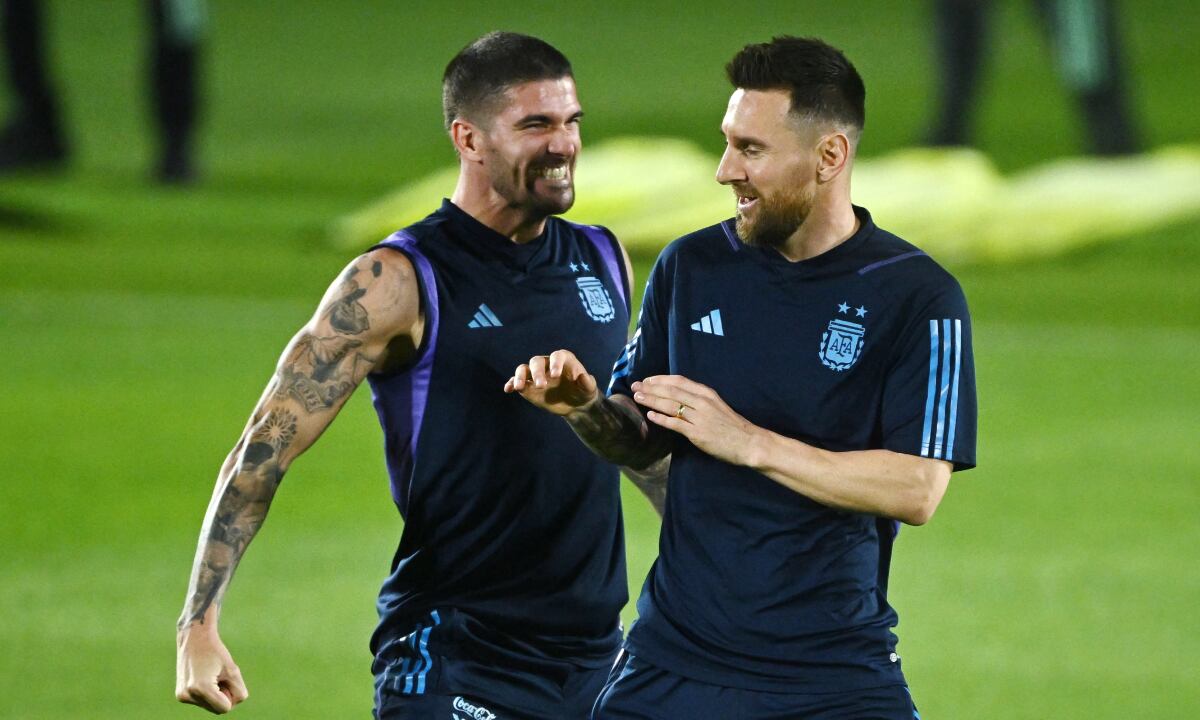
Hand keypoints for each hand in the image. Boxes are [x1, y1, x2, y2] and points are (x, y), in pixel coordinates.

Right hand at [176, 626, 248, 713]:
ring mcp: (182, 696)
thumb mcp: (233, 670)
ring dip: (215, 694)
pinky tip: (203, 677)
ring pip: (209, 706)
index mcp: (201, 688)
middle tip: (219, 675)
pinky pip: (201, 702)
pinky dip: (207, 693)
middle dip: (224, 696)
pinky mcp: (180, 695)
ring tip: (210, 675)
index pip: (225, 708)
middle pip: (217, 709)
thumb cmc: (216, 652)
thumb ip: (238, 691)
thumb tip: (230, 706)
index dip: (232, 694)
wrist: (194, 638)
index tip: (227, 678)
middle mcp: (188, 694)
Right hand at [504, 349, 598, 415]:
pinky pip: (517, 381)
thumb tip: (583, 377)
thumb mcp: (589, 389)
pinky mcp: (528, 386)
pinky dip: (511, 383)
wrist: (576, 404)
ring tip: (519, 387)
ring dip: (520, 376)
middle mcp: (547, 364)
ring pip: (523, 369)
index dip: (555, 363)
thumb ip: (587, 382)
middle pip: (537, 362)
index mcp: (563, 360)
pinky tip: (508, 389)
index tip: (555, 375)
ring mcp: (536, 374)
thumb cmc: (584, 392)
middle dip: (537, 372)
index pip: (556, 356)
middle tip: (541, 386)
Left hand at [632, 375, 760, 466]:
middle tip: (635, 386)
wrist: (749, 442)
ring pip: (671, 405)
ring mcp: (699, 418)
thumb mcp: (716, 405)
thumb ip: (698, 400)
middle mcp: (702, 402)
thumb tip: (678, 397)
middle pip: (671, 391)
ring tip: (637, 397)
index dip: (660, 379)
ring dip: (652, 400)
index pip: (679, 381)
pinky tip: (650, 416)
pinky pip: (676, 424)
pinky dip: (662, 419)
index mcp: (706, 393)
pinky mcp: (698, 434)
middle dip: (650, 388)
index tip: (647, 380)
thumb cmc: (731, 425)